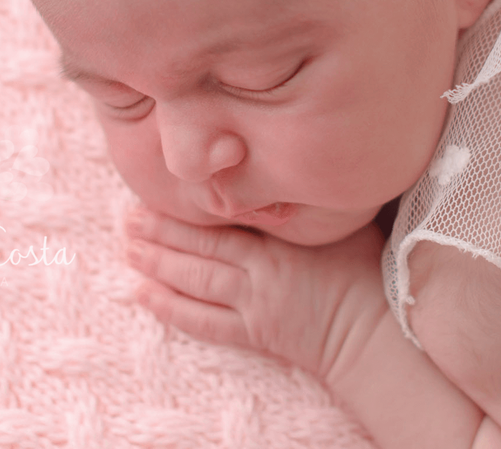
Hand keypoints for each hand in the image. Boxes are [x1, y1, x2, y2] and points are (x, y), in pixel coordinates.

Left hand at [124, 209, 389, 381]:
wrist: (373, 333)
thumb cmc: (369, 272)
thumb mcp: (344, 224)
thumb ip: (312, 202)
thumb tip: (292, 165)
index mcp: (279, 242)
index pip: (222, 219)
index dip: (187, 206)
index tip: (158, 187)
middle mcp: (258, 271)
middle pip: (199, 247)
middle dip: (160, 231)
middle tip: (127, 216)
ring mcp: (251, 304)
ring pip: (193, 280)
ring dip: (156, 263)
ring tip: (127, 247)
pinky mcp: (252, 332)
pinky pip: (201, 321)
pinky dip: (169, 307)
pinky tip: (143, 294)